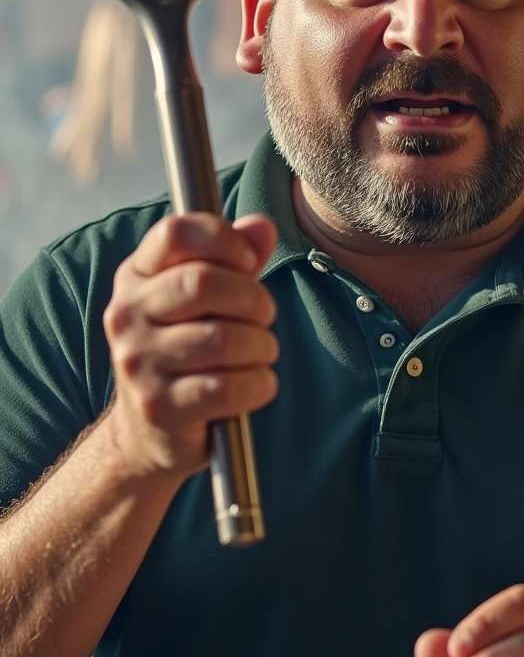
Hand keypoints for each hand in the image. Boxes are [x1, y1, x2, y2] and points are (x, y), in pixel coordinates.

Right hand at [103, 212, 278, 480]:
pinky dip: (258, 384)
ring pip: (224, 339)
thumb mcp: (204, 299)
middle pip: (206, 283)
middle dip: (254, 299)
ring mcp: (137, 362)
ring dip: (261, 346)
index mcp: (136, 277)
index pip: (177, 232)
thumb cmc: (186, 350)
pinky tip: (258, 383)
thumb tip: (261, 226)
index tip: (248, 262)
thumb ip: (235, 259)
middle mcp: (126, 315)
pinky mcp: (159, 406)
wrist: (149, 430)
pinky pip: (227, 388)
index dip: (225, 240)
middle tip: (263, 316)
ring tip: (261, 352)